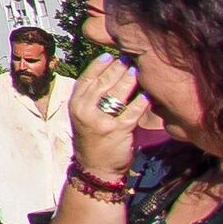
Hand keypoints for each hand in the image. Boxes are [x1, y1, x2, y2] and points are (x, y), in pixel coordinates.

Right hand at [65, 54, 152, 182]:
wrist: (96, 168)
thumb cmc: (93, 138)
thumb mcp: (84, 116)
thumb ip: (92, 97)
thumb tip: (110, 73)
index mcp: (75, 104)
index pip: (87, 78)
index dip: (99, 65)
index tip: (110, 55)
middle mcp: (85, 111)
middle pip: (103, 83)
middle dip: (118, 68)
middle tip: (130, 58)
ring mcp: (101, 121)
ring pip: (117, 94)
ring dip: (130, 80)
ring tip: (139, 70)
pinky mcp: (117, 131)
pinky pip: (132, 112)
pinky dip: (141, 102)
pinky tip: (147, 94)